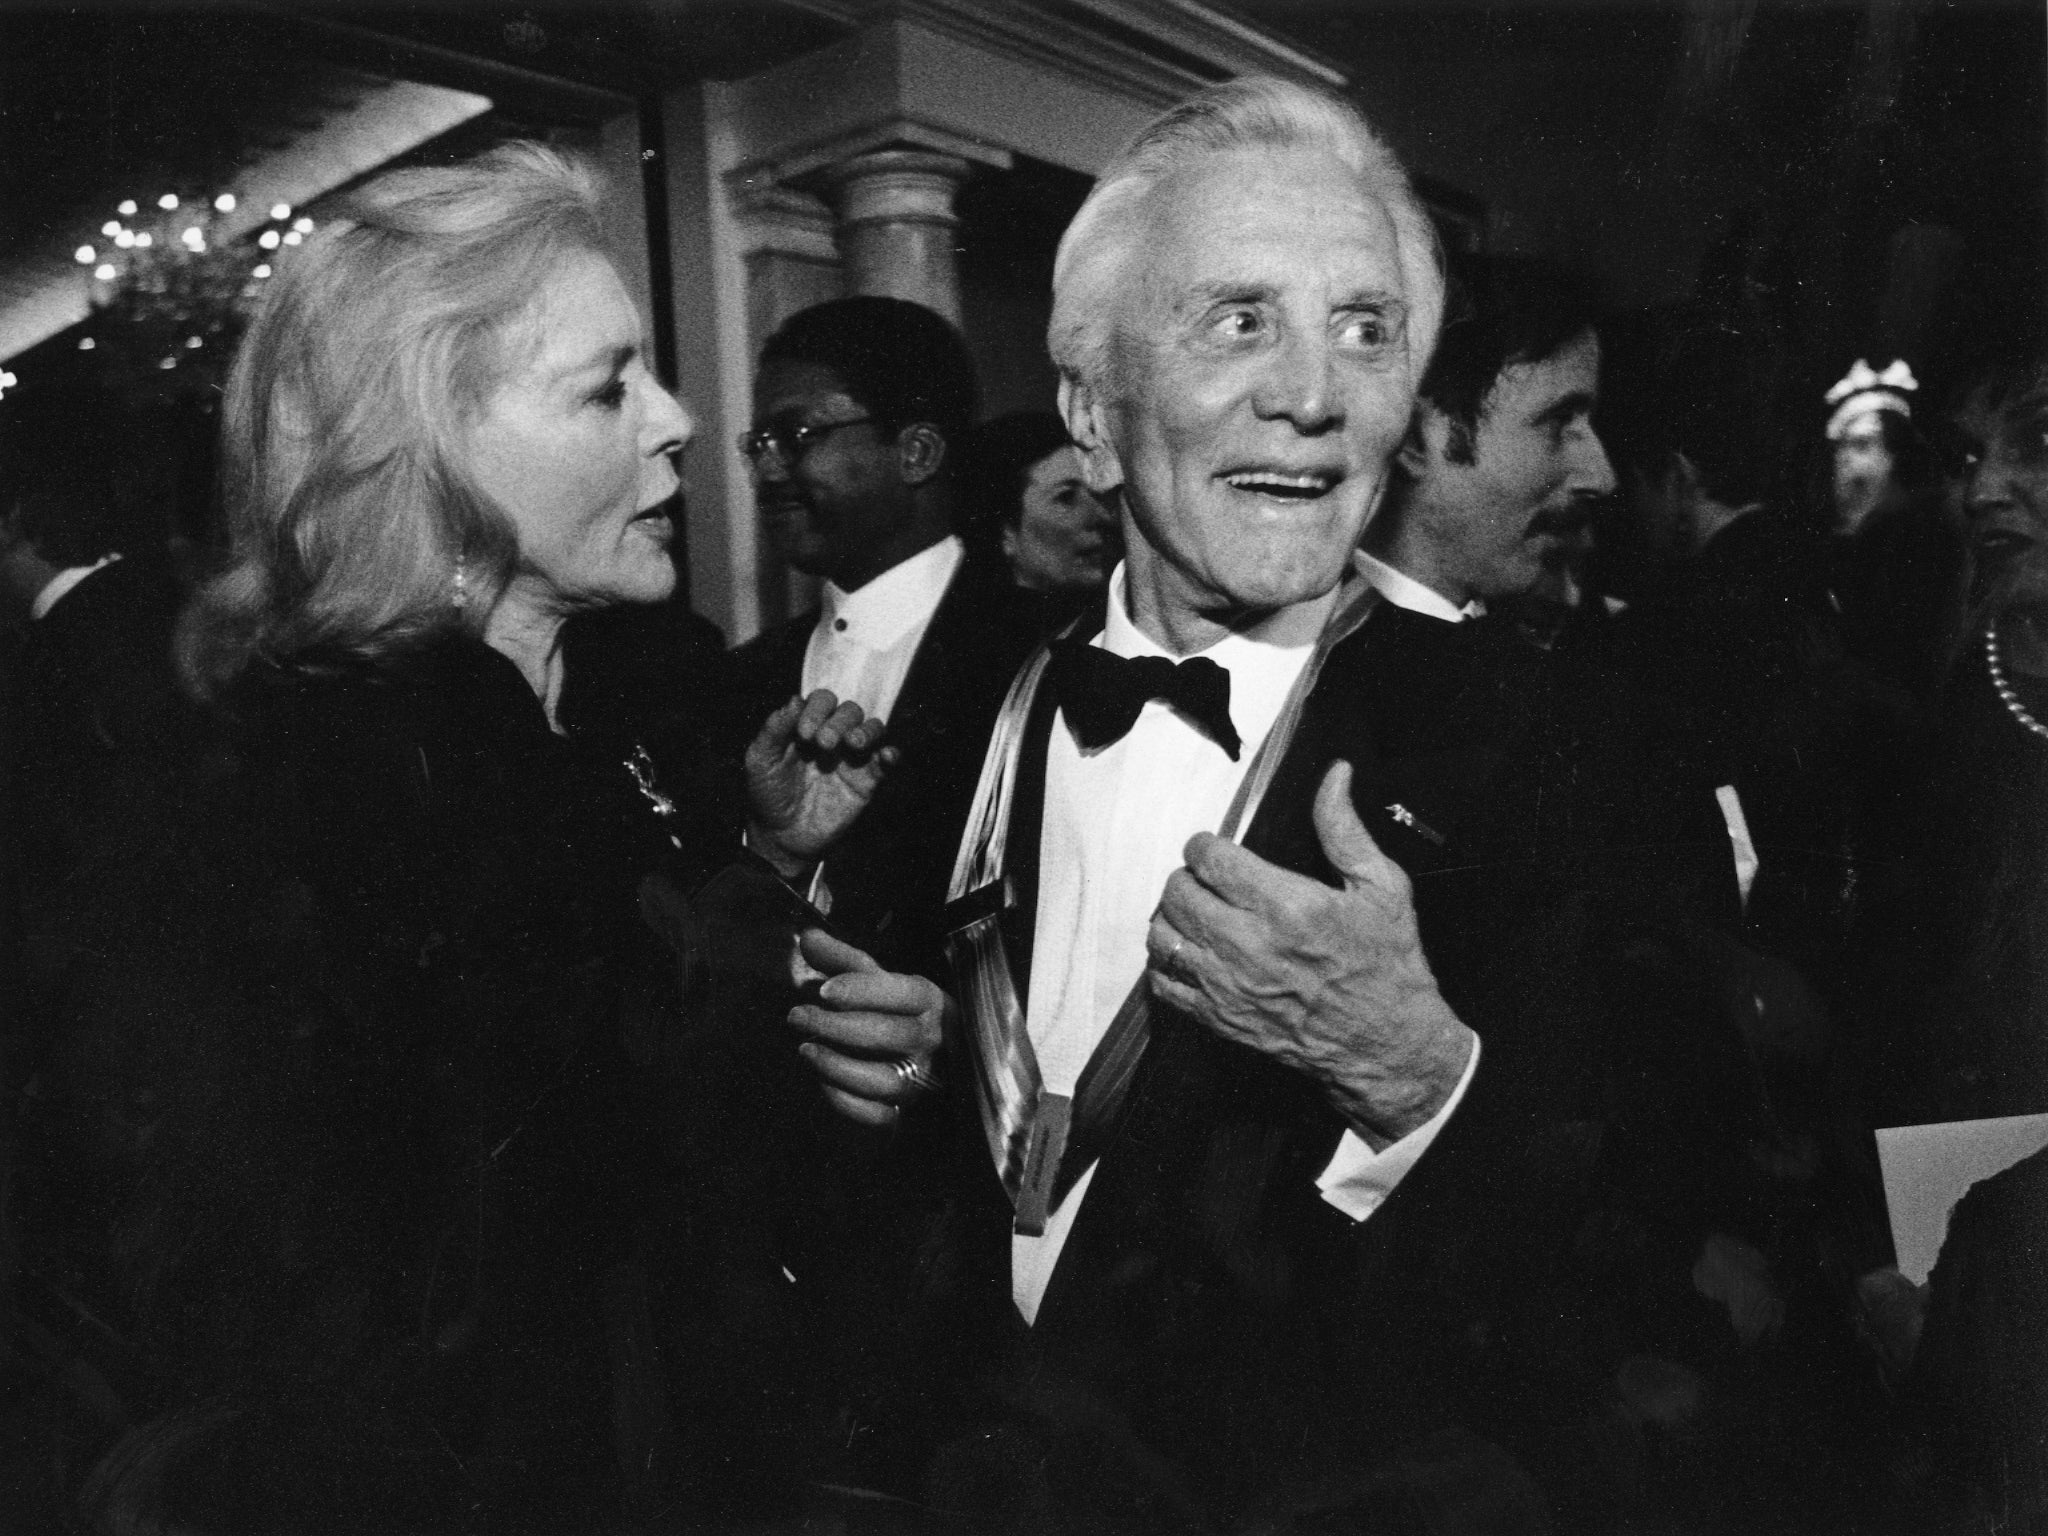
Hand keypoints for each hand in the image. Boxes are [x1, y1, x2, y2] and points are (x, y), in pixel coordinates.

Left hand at [745, 690, 896, 879]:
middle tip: (824, 743)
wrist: (781, 836)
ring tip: (854, 743)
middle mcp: (833, 736)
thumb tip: (795, 699)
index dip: (817, 708)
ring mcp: (851, 757)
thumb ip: (774, 729)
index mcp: (808, 725)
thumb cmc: (768, 794)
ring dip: (867, 730)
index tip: (804, 733)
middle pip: (850, 711)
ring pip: (872, 728)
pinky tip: (886, 756)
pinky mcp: (867, 780)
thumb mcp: (760, 759)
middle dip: (839, 722)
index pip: (823, 700)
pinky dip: (891, 754)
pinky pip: (886, 761)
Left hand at [787, 928, 948, 1126]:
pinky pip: (880, 1116)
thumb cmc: (893, 1013)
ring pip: (887, 1079)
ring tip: (805, 1049)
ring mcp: (922, 1080)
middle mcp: (932, 1041)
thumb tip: (808, 936)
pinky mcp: (906, 1113)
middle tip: (796, 1016)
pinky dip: (849, 1102)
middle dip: (839, 1026)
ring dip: (840, 1066)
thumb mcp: (875, 982)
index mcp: (930, 1002)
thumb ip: (842, 960)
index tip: (824, 990)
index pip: (906, 993)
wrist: (921, 1062)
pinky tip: (821, 1084)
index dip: (865, 991)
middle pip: (893, 1035)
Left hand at [1146, 761, 1473, 1147]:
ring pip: (1162, 936)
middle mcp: (1250, 946)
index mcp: (1289, 907)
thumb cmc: (1388, 965)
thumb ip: (1345, 828)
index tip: (1216, 849)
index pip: (1210, 858)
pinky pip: (1164, 985)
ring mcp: (1229, 986)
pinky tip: (1191, 954)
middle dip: (1187, 877)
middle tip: (1208, 880)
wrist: (1388, 1045)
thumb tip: (1333, 775)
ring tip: (1196, 914)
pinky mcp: (1220, 1018)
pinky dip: (1167, 965)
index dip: (1206, 845)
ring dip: (1171, 918)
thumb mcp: (1382, 887)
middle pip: (1177, 893)